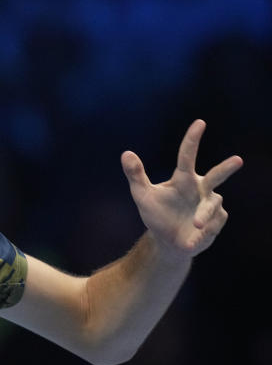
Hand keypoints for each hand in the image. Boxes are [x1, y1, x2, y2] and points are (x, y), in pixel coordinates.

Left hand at [121, 119, 241, 259]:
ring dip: (203, 215)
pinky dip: (201, 234)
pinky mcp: (216, 222)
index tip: (200, 123)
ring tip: (196, 224)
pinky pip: (212, 225)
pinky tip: (192, 241)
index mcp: (183, 179)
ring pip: (211, 206)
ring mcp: (210, 205)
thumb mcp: (142, 195)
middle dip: (226, 169)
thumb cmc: (157, 214)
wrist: (167, 241)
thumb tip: (126, 153)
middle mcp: (200, 189)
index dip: (192, 140)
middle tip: (238, 160)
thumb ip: (135, 175)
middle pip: (215, 176)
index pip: (187, 157)